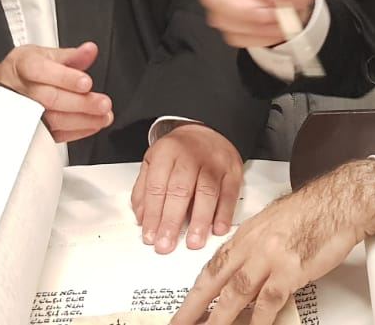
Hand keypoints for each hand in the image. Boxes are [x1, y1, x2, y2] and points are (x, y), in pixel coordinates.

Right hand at [0, 42, 112, 142]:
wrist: (1, 88)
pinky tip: (92, 125)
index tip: (86, 82)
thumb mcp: (44, 54)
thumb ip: (70, 55)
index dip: (65, 78)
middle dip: (79, 103)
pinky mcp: (32, 130)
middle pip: (49, 98)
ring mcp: (26, 113)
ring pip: (52, 120)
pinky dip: (76, 132)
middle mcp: (23, 90)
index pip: (41, 71)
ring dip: (82, 120)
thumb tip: (90, 50)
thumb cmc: (23, 70)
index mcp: (24, 66)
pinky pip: (54, 135)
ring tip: (103, 116)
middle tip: (103, 104)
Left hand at [131, 124, 243, 253]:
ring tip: (193, 242)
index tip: (150, 236)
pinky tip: (217, 229)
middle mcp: (190, 156)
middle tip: (166, 245)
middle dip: (172, 221)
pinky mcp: (232, 171)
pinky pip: (229, 193)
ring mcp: (213, 163)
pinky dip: (224, 214)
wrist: (207, 130)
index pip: (156, 187)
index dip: (152, 215)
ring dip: (200, 221)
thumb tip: (142, 218)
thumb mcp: (154, 161)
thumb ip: (144, 189)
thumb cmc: (179, 151)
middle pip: (180, 191)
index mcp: (166, 153)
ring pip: (207, 193)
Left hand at [171, 160, 374, 324]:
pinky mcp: (291, 269)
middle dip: (194, 306)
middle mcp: (253, 246)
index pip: (213, 266)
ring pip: (236, 293)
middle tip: (181, 324)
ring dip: (220, 317)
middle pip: (215, 280)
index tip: (185, 307)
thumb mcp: (271, 224)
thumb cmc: (311, 211)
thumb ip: (253, 248)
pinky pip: (269, 300)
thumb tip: (243, 271)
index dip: (196, 290)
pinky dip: (260, 319)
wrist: (338, 202)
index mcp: (246, 235)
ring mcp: (270, 258)